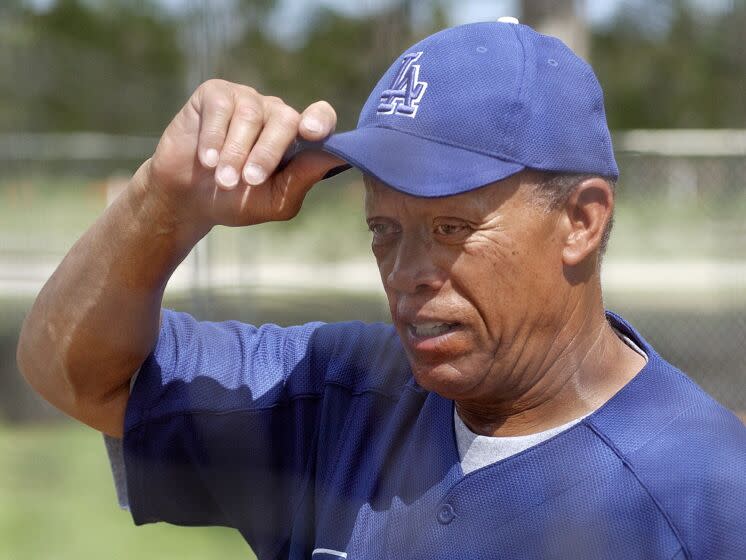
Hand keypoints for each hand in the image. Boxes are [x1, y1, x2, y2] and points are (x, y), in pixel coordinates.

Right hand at [144, 79, 343, 234]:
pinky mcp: (215, 94)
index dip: (320, 120)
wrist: (188, 199)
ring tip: (223, 180)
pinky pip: (221, 108)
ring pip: (251, 116)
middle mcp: (275, 113)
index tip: (312, 132)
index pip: (321, 117)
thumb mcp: (275, 201)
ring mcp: (246, 100)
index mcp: (296, 138)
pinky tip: (207, 160)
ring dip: (236, 153)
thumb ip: (303, 179)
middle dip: (267, 153)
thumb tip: (334, 157)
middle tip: (249, 182)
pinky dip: (214, 138)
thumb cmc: (237, 200)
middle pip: (285, 119)